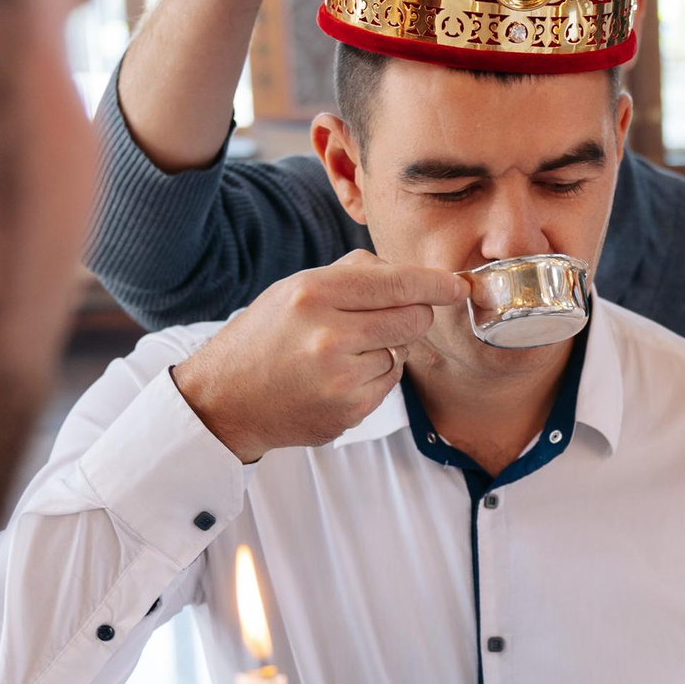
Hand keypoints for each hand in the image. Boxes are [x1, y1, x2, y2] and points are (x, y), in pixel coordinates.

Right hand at [172, 250, 468, 461]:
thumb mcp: (295, 288)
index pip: (399, 283)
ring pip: (403, 352)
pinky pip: (389, 382)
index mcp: (314, 293)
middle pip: (414, 318)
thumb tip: (415, 273)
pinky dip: (374, 377)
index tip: (458, 285)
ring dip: (385, 349)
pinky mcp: (349, 410)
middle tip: (383, 319)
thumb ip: (353, 274)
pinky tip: (338, 377)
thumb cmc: (267, 336)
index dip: (437, 284)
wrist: (226, 399)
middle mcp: (329, 334)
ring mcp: (340, 377)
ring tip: (341, 353)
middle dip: (411, 315)